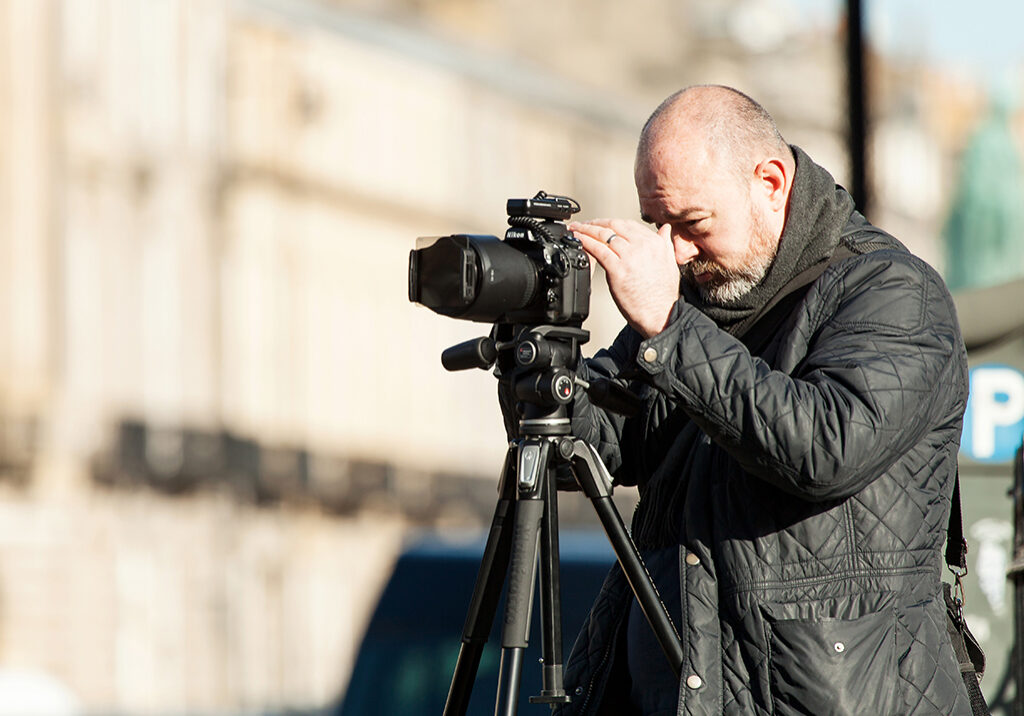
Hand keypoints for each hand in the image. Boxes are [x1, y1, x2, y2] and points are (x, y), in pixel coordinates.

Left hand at [570, 219, 679, 338]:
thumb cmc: (663, 295)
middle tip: (582, 224)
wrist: (661, 315)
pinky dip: (585, 242)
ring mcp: (630, 257)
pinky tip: (577, 240)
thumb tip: (665, 229)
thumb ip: (665, 244)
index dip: (610, 222)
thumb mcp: (670, 263)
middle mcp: (643, 246)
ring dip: (586, 230)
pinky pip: (598, 250)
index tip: (600, 224)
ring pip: (603, 235)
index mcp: (655, 243)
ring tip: (575, 230)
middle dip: (595, 223)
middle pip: (614, 226)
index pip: (628, 224)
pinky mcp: (617, 269)